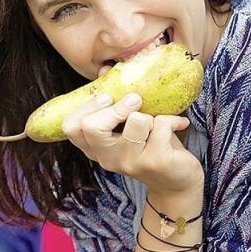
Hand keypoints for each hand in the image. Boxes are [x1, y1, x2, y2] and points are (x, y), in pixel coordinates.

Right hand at [62, 92, 202, 197]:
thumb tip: (103, 70)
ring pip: (135, 122)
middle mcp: (108, 158)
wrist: (178, 181)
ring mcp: (131, 162)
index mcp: (96, 149)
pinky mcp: (156, 161)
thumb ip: (113, 104)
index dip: (87, 107)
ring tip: (156, 122)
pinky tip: (178, 124)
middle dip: (115, 107)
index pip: (72, 128)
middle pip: (91, 126)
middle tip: (134, 100)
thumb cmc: (150, 146)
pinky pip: (160, 125)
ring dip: (149, 115)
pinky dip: (172, 119)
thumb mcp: (127, 127)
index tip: (108, 98)